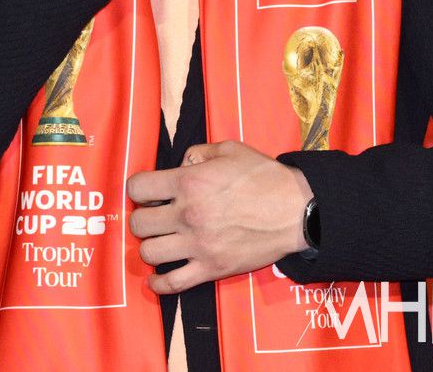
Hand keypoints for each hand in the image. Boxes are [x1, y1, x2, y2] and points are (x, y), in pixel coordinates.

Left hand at [126, 140, 312, 293]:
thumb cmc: (263, 176)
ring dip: (151, 246)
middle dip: (142, 218)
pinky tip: (157, 276)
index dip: (138, 188)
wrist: (295, 210)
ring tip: (162, 240)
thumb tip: (180, 164)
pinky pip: (172, 283)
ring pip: (149, 253)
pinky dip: (159, 282)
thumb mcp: (229, 149)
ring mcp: (198, 244)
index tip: (146, 192)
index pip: (138, 188)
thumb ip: (198, 153)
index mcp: (189, 181)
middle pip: (139, 223)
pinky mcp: (211, 269)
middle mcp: (188, 213)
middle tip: (155, 216)